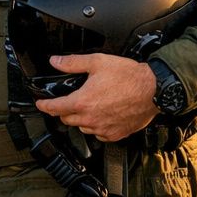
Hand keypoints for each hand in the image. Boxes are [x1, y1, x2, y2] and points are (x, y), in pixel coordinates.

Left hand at [34, 54, 156, 142]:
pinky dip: (97, 126)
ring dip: (81, 118)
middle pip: (67, 119)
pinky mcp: (115, 134)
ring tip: (90, 105)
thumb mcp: (97, 62)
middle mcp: (90, 119)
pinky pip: (99, 134)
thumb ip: (73, 63)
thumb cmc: (129, 77)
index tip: (41, 104)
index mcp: (82, 102)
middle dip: (64, 110)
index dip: (44, 105)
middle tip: (70, 100)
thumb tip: (56, 62)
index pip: (54, 108)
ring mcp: (103, 129)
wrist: (154, 90)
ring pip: (82, 127)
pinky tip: (103, 115)